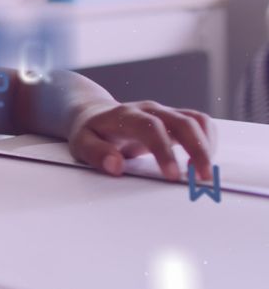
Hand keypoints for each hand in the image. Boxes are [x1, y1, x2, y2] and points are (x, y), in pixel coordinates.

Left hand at [67, 100, 216, 180]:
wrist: (95, 114)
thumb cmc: (90, 132)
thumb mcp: (81, 143)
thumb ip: (96, 153)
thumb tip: (115, 165)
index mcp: (125, 116)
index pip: (151, 128)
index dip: (164, 150)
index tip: (172, 175)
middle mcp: (149, 110)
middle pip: (182, 122)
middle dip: (197, 149)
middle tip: (203, 178)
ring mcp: (164, 112)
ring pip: (196, 120)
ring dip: (206, 145)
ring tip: (205, 173)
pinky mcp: (174, 118)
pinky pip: (200, 123)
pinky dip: (208, 140)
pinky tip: (203, 161)